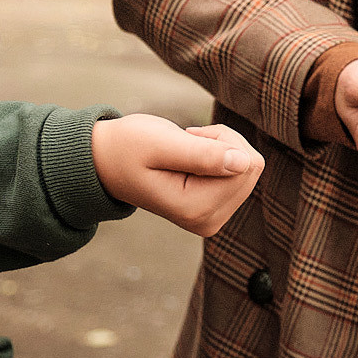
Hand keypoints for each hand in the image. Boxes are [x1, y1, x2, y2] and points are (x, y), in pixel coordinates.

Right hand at [91, 115, 263, 236]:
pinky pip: (242, 172)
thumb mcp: (161, 144)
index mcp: (194, 210)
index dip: (220, 139)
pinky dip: (220, 154)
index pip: (245, 165)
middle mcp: (207, 221)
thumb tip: (243, 164)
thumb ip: (201, 155)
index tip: (189, 136)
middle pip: (250, 167)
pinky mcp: (215, 209)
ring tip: (186, 149)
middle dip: (223, 143)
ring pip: (248, 167)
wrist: (107, 161)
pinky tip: (191, 158)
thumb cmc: (129, 147)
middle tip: (187, 141)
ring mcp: (212, 218)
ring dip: (221, 147)